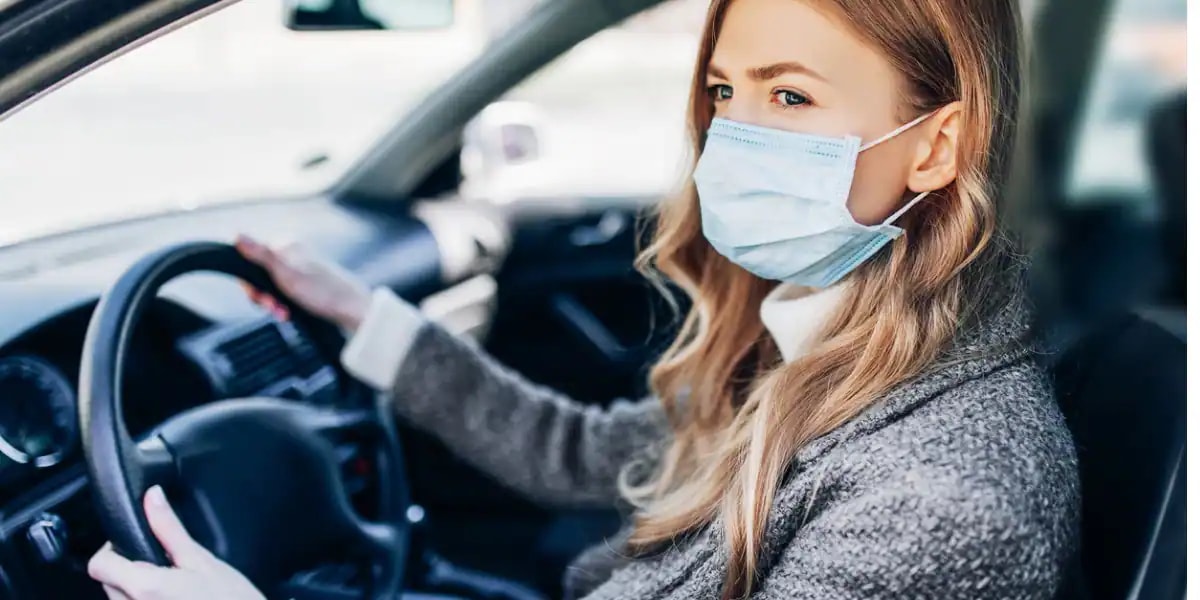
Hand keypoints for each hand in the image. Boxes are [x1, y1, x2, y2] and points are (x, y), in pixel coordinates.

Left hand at [88, 486, 264, 599]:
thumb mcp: (202, 559)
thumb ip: (169, 528)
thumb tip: (152, 497)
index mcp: (143, 587)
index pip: (98, 565)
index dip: (112, 549)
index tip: (137, 544)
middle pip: (108, 582)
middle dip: (130, 569)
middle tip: (166, 567)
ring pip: (121, 599)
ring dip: (138, 589)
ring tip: (175, 588)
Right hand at [235, 235, 371, 331]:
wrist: (353, 310)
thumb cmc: (323, 292)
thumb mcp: (286, 274)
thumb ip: (261, 255)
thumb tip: (238, 235)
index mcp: (287, 245)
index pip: (250, 259)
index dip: (250, 282)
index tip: (260, 296)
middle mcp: (293, 253)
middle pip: (260, 275)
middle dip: (264, 296)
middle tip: (275, 308)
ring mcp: (300, 268)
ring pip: (271, 286)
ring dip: (274, 303)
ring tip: (284, 313)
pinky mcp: (306, 283)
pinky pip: (284, 293)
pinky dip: (284, 304)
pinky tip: (290, 312)